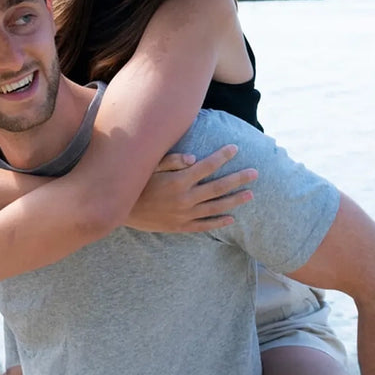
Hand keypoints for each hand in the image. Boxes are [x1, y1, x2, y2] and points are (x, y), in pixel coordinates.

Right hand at [126, 144, 256, 232]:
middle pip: (218, 187)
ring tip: (250, 195)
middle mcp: (185, 198)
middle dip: (238, 179)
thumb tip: (195, 157)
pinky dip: (218, 222)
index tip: (235, 148)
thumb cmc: (135, 183)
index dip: (222, 156)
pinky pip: (204, 225)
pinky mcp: (180, 226)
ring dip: (234, 201)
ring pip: (215, 208)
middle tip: (255, 173)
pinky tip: (231, 218)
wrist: (118, 211)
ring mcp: (184, 215)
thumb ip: (173, 160)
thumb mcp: (150, 167)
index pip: (207, 166)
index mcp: (178, 181)